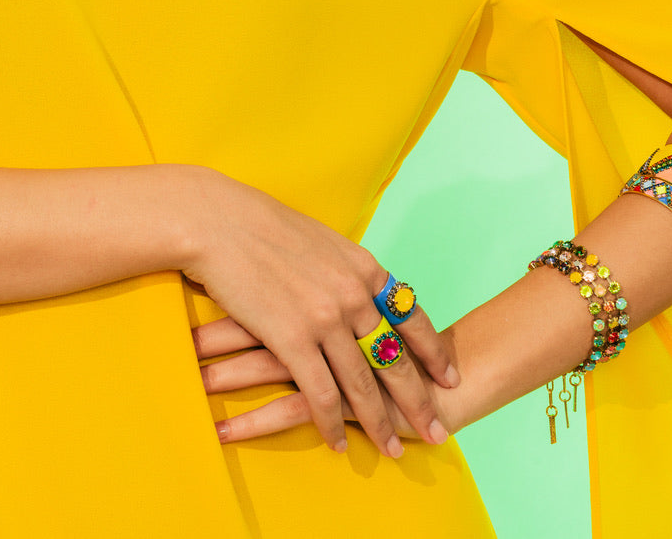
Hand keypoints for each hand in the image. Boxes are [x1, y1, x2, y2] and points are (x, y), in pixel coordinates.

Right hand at [178, 169, 457, 456]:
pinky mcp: (292, 339)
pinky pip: (320, 393)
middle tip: (437, 430)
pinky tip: (337, 443)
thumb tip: (359, 288)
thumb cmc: (264, 227)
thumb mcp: (323, 242)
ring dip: (379, 422)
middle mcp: (354, 295)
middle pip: (395, 357)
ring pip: (362, 383)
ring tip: (393, 450)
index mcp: (365, 268)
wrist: (221, 222)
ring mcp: (326, 318)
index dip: (434, 352)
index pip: (412, 317)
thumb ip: (346, 270)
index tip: (450, 378)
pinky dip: (330, 422)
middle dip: (418, 400)